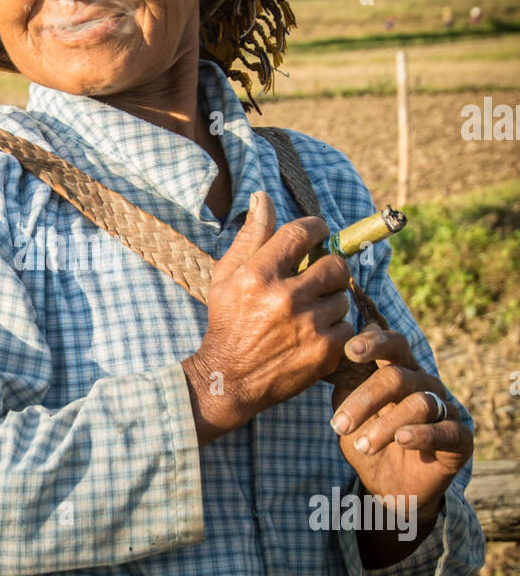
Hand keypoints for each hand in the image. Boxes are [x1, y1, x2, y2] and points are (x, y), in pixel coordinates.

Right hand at [181, 191, 353, 443]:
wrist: (228, 379)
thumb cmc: (227, 322)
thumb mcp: (227, 276)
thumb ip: (250, 236)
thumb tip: (263, 196)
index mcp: (259, 274)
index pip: (303, 232)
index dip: (317, 228)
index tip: (319, 235)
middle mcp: (285, 297)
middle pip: (335, 264)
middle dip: (328, 269)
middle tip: (317, 279)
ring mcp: (308, 325)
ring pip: (343, 297)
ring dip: (331, 302)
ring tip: (309, 313)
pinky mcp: (324, 351)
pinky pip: (348, 326)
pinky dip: (335, 330)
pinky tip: (314, 335)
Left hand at [329, 323, 472, 526]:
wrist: (392, 488)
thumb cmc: (370, 443)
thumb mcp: (349, 417)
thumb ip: (343, 390)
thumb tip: (333, 364)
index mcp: (401, 371)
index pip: (393, 345)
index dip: (374, 342)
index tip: (350, 349)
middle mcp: (426, 385)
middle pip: (398, 377)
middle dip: (365, 399)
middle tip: (339, 425)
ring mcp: (446, 411)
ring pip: (420, 404)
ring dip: (386, 426)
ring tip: (362, 446)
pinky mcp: (460, 440)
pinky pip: (447, 431)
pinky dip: (423, 434)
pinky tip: (402, 439)